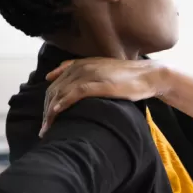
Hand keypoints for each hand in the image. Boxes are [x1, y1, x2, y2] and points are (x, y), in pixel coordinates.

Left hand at [41, 57, 168, 135]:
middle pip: (54, 89)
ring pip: (61, 92)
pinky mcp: (98, 84)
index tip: (46, 117)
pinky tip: (56, 114)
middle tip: (44, 129)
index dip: (47, 100)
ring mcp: (90, 75)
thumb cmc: (128, 77)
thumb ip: (87, 75)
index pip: (55, 82)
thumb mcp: (104, 72)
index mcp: (81, 64)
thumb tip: (74, 88)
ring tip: (47, 129)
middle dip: (46, 110)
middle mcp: (82, 67)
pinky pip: (73, 94)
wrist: (149, 75)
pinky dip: (62, 104)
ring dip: (50, 112)